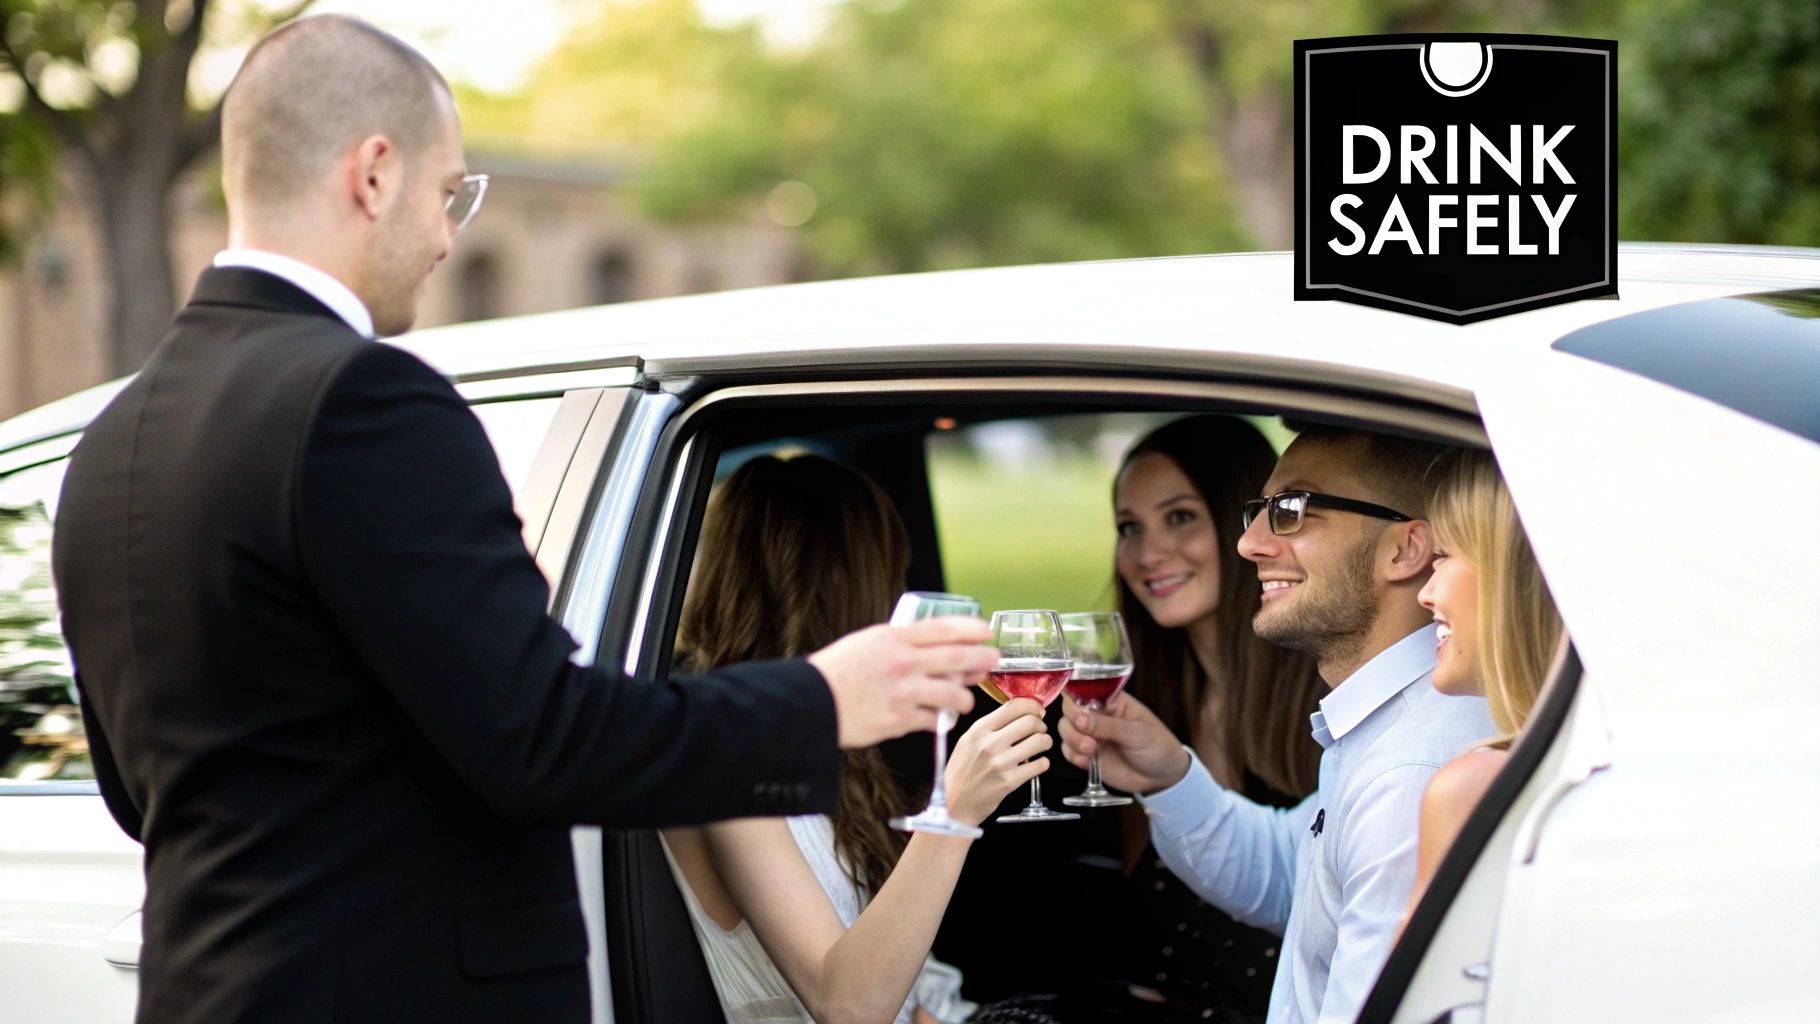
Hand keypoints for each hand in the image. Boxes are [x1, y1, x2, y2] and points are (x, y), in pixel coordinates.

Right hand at [809, 617, 993, 748]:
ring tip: (964, 700)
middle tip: (992, 661)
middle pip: (958, 658)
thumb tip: (930, 647)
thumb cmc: (835, 672)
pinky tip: (936, 719)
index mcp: (894, 638)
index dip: (971, 629)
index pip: (944, 628)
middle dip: (982, 660)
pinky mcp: (900, 720)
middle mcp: (904, 662)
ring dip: (964, 697)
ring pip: (953, 694)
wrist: (811, 703)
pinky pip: (933, 720)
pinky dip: (937, 720)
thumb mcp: (867, 642)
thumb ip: (898, 642)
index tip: (986, 631)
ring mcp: (904, 692)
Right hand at [943, 698, 1050, 824]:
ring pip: (1040, 741)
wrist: (955, 802)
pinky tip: (1036, 764)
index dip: (1032, 705)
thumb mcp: (968, 740)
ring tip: (1040, 746)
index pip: (1013, 706)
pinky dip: (1043, 763)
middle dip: (1041, 724)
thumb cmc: (962, 771)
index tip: (1037, 710)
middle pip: (1030, 721)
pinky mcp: (1010, 782)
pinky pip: (1040, 765)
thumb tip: (1019, 713)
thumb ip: (990, 725)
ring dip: (1045, 742)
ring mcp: (1000, 763)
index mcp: (979, 730)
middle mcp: (989, 744)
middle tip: (1039, 730)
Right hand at [1057, 691, 1189, 795]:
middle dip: (1073, 724)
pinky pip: (1068, 751)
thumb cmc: (1157, 746)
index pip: (1083, 690)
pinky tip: (1087, 762)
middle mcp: (1097, 715)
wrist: (1163, 777)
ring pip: (1065, 730)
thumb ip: (1108, 726)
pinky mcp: (1087, 755)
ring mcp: (1090, 735)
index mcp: (1111, 701)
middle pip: (1069, 710)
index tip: (1078, 714)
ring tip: (1090, 751)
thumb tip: (1080, 719)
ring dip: (1072, 741)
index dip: (1074, 699)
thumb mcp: (1137, 733)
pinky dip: (1073, 756)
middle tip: (1088, 739)